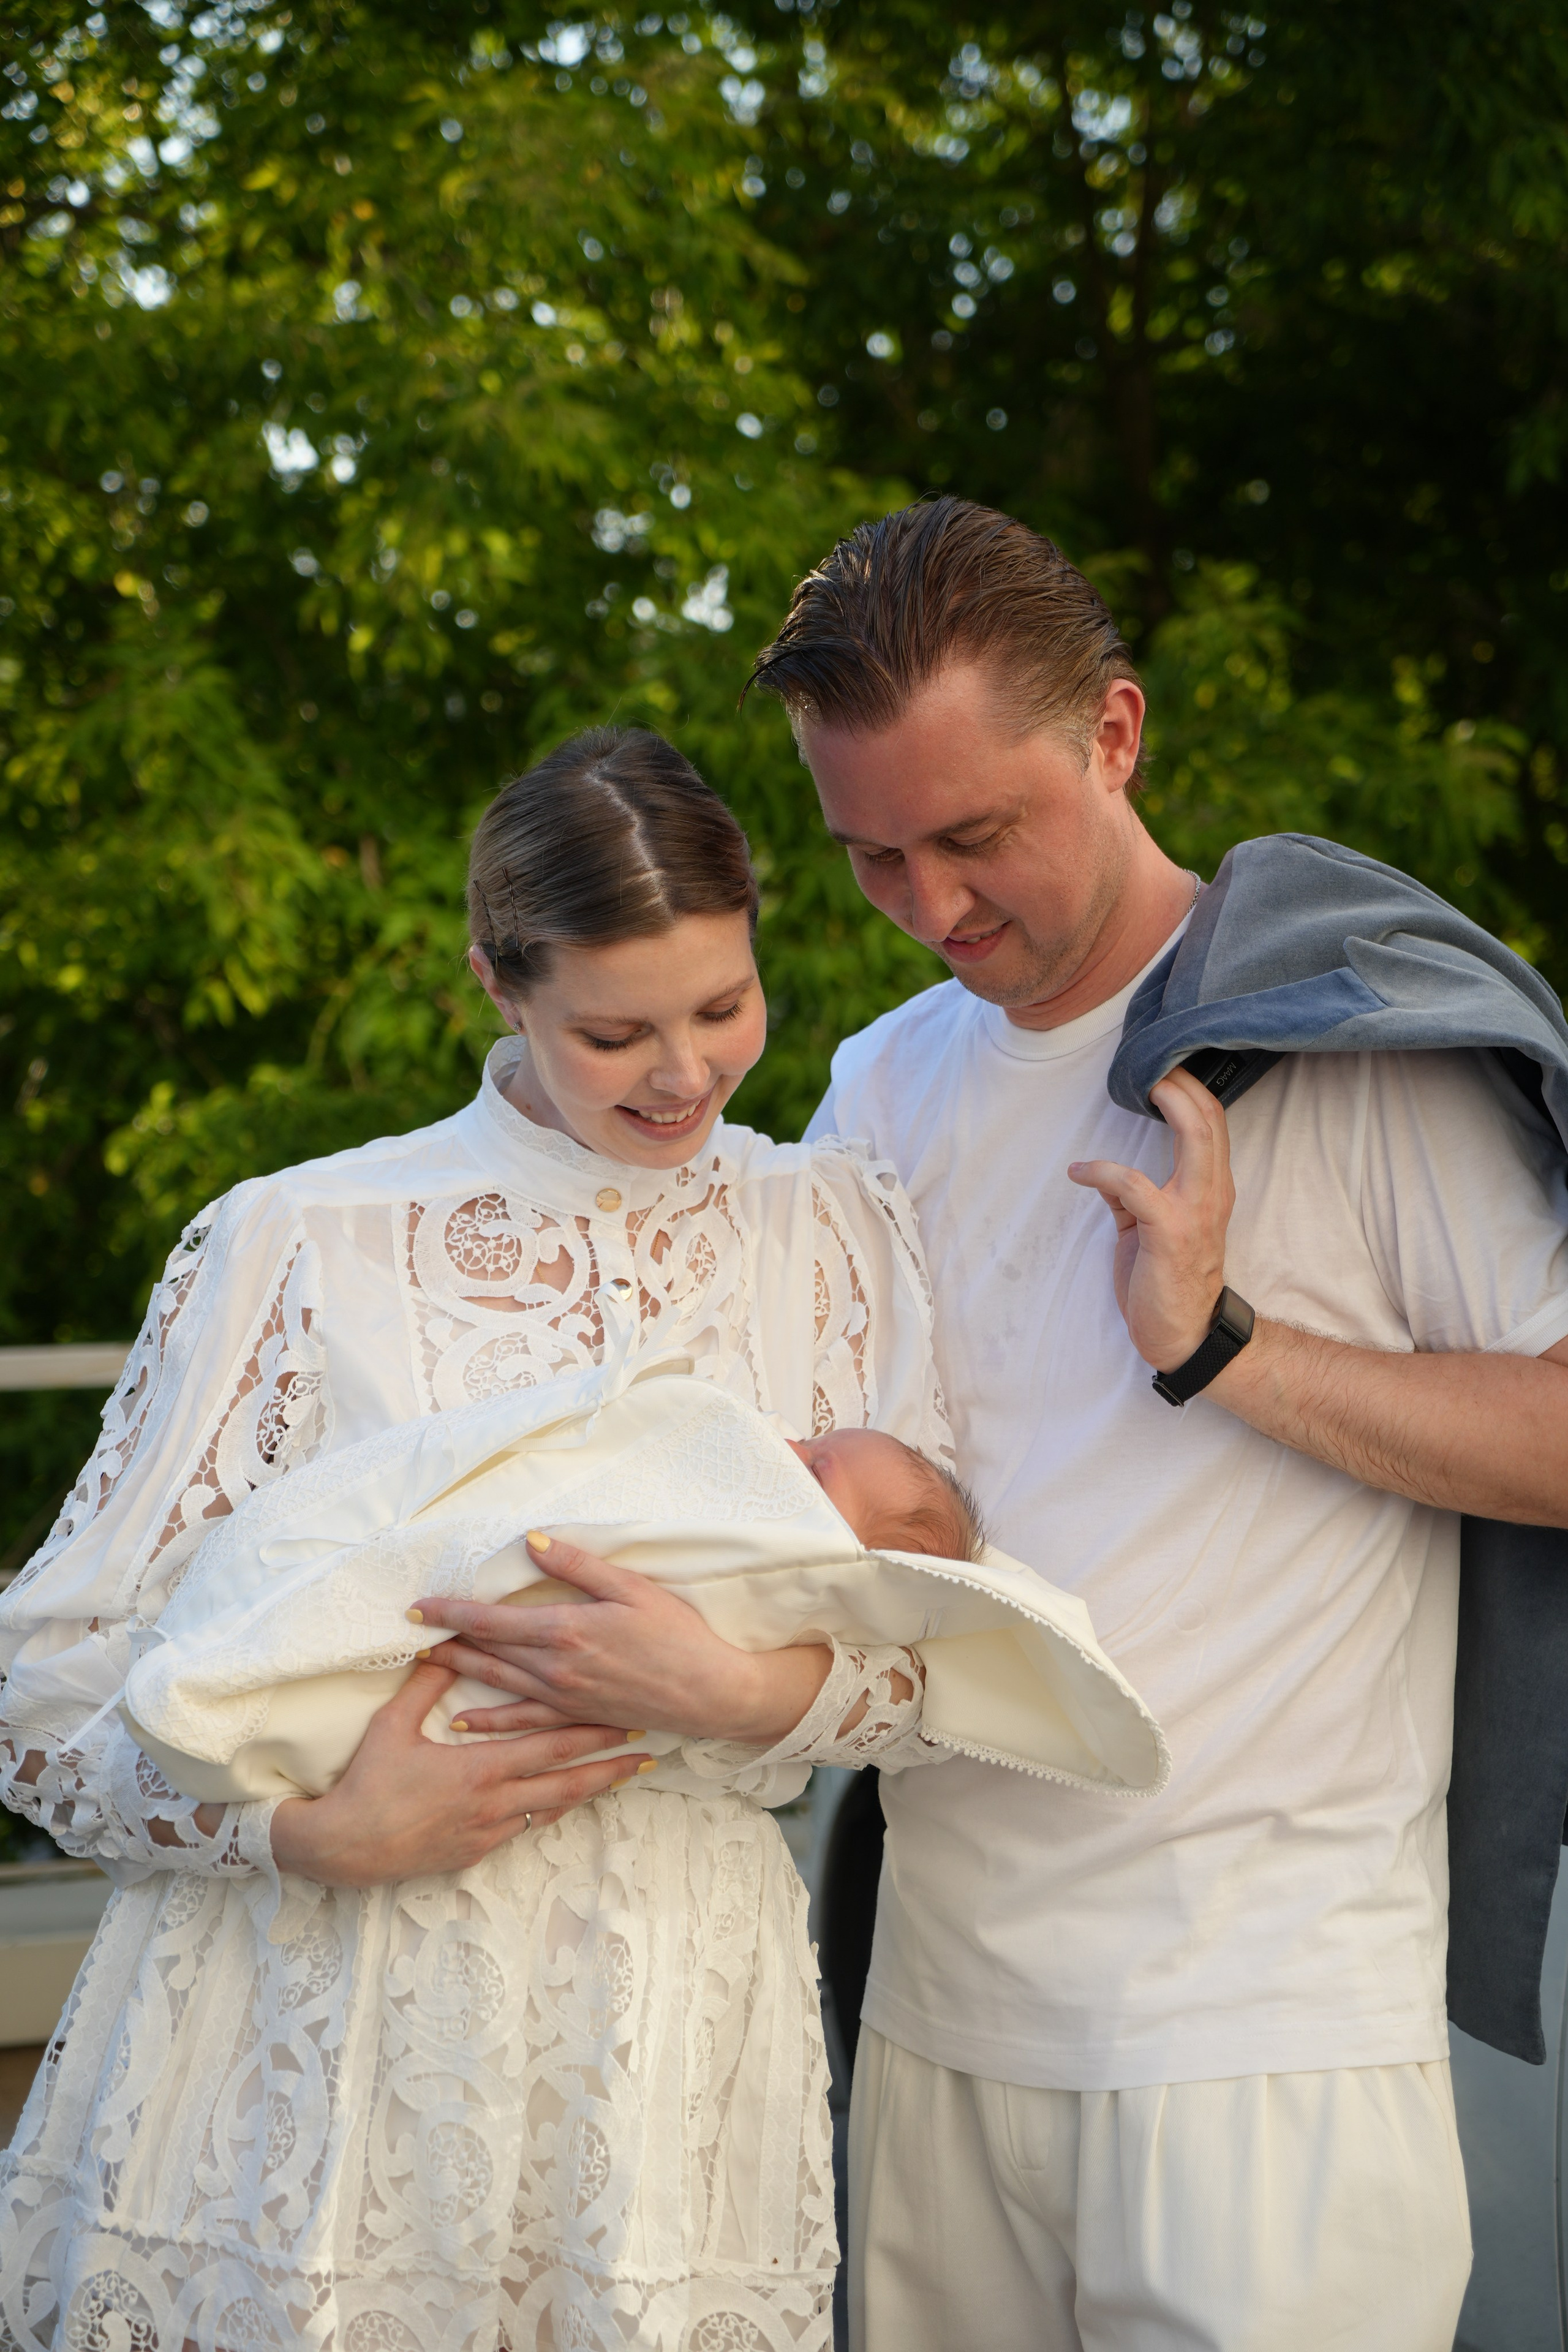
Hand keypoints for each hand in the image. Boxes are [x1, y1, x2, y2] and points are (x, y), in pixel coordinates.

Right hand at [268, 1659, 648, 1886]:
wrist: (345, 1847)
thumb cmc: (367, 1783)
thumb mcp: (393, 1725)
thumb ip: (425, 1684)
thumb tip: (444, 1644)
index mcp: (479, 1768)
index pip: (550, 1747)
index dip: (592, 1735)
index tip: (626, 1722)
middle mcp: (493, 1803)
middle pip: (565, 1784)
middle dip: (608, 1768)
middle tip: (646, 1755)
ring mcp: (487, 1832)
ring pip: (551, 1810)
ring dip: (586, 1793)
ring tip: (619, 1779)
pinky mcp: (476, 1852)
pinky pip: (525, 1829)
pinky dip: (549, 1812)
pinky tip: (564, 1804)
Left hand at [409, 1534, 833, 1747]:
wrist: (709, 1692)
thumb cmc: (677, 1634)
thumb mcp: (631, 1588)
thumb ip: (579, 1567)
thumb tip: (534, 1541)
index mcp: (565, 1630)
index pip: (492, 1619)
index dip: (452, 1612)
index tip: (418, 1606)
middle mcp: (555, 1668)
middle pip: (487, 1651)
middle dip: (446, 1639)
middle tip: (409, 1631)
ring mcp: (563, 1697)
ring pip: (498, 1683)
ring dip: (460, 1671)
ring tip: (426, 1662)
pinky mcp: (576, 1716)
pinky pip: (522, 1720)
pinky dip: (491, 1719)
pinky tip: (465, 1719)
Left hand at [1067, 1067, 1234, 1369]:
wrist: (1185, 1335)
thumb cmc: (1167, 1282)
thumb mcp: (1151, 1231)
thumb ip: (1135, 1198)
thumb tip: (1108, 1177)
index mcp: (1211, 1188)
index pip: (1213, 1123)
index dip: (1190, 1087)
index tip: (1159, 1063)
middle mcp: (1212, 1193)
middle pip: (1210, 1118)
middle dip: (1182, 1081)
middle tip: (1150, 1060)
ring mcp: (1195, 1211)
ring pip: (1194, 1137)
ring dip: (1167, 1104)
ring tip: (1138, 1087)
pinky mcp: (1169, 1232)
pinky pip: (1134, 1186)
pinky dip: (1103, 1171)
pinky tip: (1079, 1171)